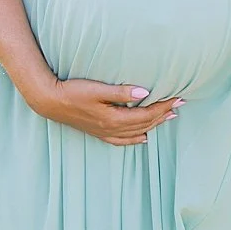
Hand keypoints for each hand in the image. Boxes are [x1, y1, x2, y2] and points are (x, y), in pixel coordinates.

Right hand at [29, 79, 181, 145]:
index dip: (163, 106)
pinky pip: (122, 141)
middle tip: (180, 104)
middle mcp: (112, 129)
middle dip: (163, 114)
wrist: (51, 101)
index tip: (177, 98)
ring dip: (154, 125)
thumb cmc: (73, 91)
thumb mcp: (98, 89)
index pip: (146, 114)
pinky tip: (143, 137)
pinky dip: (135, 139)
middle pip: (144, 124)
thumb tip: (144, 93)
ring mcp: (105, 133)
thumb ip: (121, 92)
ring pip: (136, 132)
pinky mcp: (99, 133)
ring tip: (169, 117)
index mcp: (114, 118)